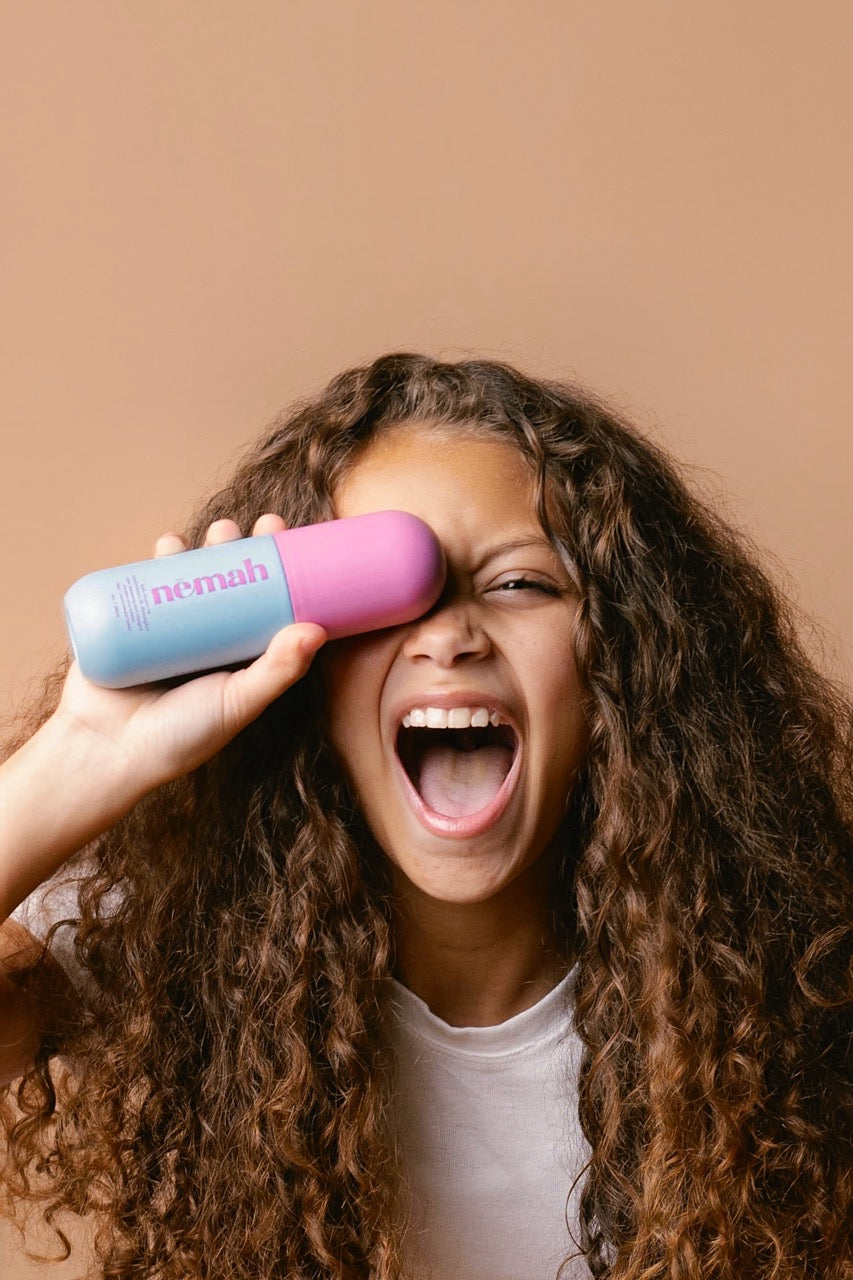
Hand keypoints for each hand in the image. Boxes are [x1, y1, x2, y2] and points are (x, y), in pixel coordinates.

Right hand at [52, 514, 326, 796]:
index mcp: (240, 653)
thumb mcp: (238, 704)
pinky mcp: (130, 621)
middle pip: (231, 579)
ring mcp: (168, 626)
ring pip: (190, 573)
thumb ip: (276, 672)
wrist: (106, 751)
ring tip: (221, 531)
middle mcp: (208, 635)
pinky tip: (171, 542)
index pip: (268, 603)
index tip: (300, 543)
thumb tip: (317, 630)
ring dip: (207, 543)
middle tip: (264, 526)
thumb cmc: (181, 738)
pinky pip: (147, 581)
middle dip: (248, 547)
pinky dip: (160, 557)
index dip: (283, 572)